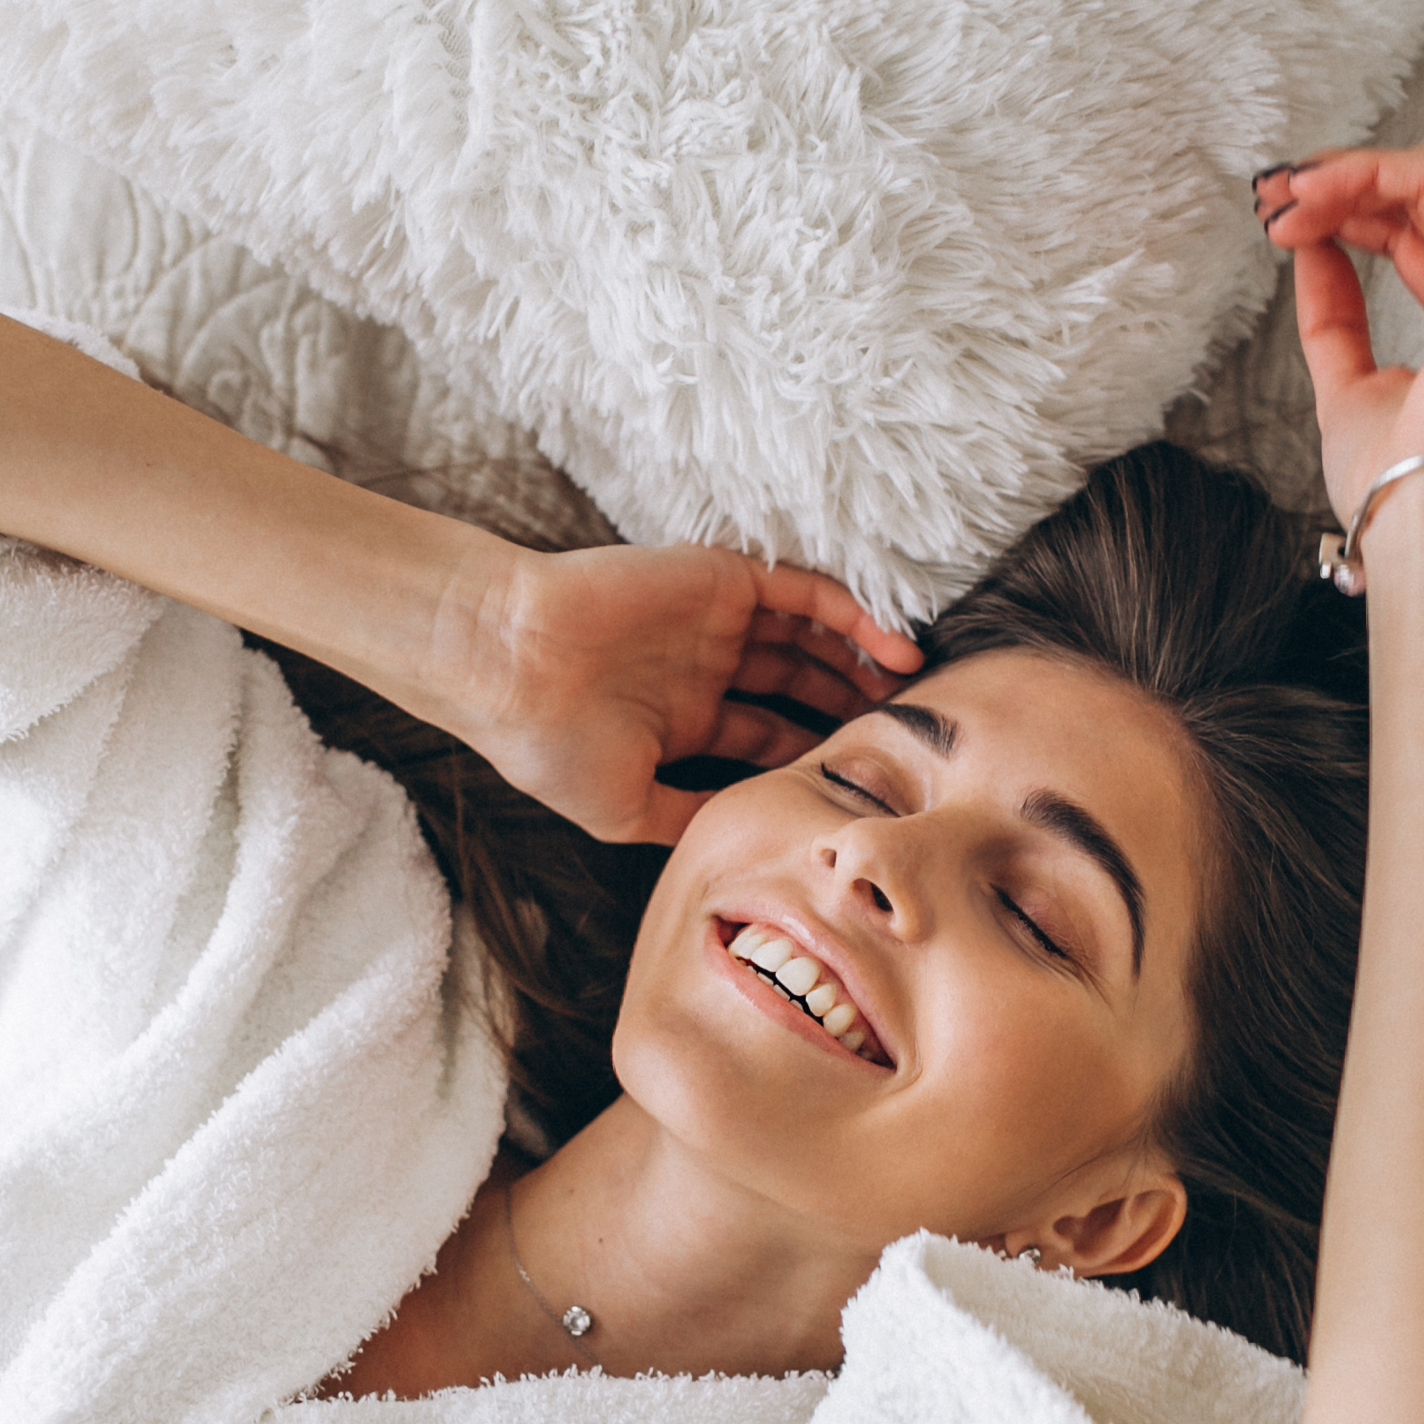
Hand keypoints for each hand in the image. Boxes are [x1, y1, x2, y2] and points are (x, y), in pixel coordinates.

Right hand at [447, 543, 922, 844]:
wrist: (508, 664)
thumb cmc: (550, 743)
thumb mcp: (627, 808)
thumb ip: (691, 818)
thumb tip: (749, 844)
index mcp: (682, 718)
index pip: (768, 733)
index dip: (818, 750)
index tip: (870, 777)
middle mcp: (703, 666)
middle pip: (799, 682)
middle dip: (851, 705)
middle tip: (907, 731)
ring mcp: (714, 621)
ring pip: (810, 636)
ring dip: (863, 660)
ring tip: (916, 690)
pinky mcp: (722, 579)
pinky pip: (804, 592)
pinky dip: (853, 614)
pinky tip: (895, 647)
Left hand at [1257, 144, 1423, 532]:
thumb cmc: (1396, 482)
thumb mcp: (1345, 381)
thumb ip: (1335, 315)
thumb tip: (1312, 250)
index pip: (1405, 232)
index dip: (1339, 213)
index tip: (1273, 221)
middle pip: (1413, 194)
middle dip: (1332, 183)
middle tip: (1266, 197)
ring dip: (1341, 173)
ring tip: (1279, 199)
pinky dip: (1366, 172)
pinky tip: (1310, 196)